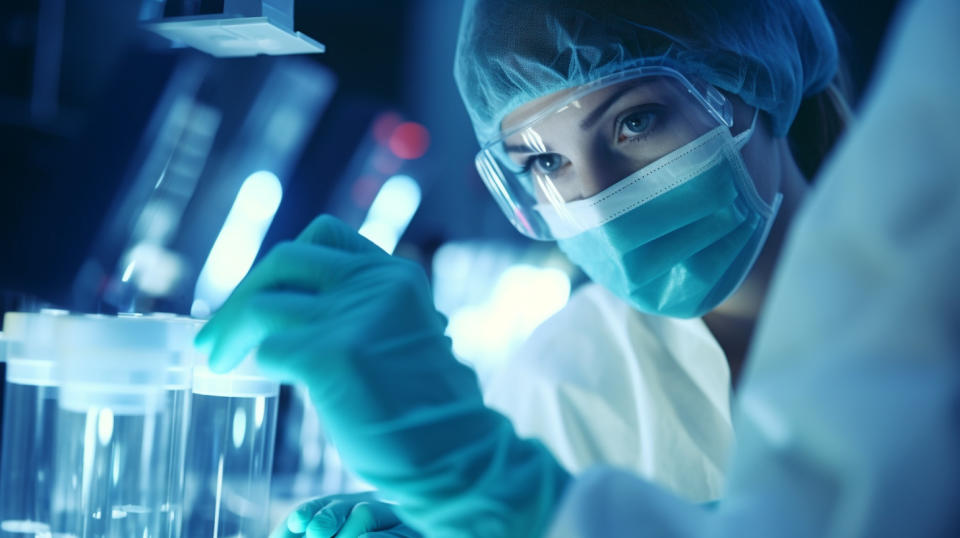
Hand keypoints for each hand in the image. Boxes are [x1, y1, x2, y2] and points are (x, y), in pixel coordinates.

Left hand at [196, 215, 568, 536]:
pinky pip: (270, 349)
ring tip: (215, 360)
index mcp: (396, 276)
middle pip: (285, 260)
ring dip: (228, 330)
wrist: (455, 455)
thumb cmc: (427, 410)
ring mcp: (354, 316)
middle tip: (217, 333)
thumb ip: (364, 313)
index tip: (264, 293)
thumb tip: (303, 312)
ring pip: (263, 302)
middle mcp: (376, 284)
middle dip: (242, 293)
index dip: (284, 264)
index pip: (325, 236)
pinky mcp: (332, 355)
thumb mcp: (403, 337)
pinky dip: (258, 364)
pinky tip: (263, 380)